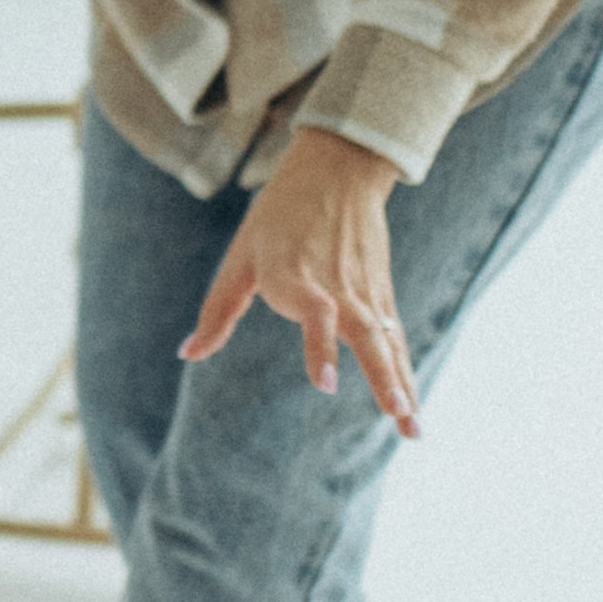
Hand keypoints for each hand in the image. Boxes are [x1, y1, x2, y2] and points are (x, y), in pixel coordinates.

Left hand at [179, 127, 420, 438]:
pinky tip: (411, 411)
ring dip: (402, 387)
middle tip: (397, 415)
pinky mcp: (381, 296)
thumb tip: (188, 354)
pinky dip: (405, 374)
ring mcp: (364, 293)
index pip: (315, 313)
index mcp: (294, 276)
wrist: (338, 171)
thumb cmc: (279, 216)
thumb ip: (219, 310)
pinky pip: (395, 341)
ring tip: (414, 430)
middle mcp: (336, 287)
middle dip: (382, 378)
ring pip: (388, 345)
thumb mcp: (241, 257)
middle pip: (365, 335)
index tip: (328, 383)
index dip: (320, 346)